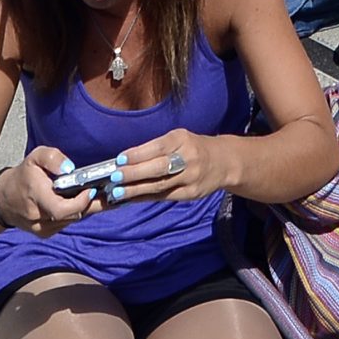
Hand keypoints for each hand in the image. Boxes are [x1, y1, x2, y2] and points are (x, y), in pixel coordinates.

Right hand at [0, 146, 94, 234]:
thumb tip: (71, 168)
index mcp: (36, 197)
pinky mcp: (45, 233)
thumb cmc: (24, 175)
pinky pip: (67, 223)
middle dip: (91, 205)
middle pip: (72, 216)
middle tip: (108, 192)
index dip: (80, 202)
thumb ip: (53, 158)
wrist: (4, 199)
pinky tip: (85, 202)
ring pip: (72, 220)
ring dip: (86, 209)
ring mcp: (41, 228)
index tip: (91, 189)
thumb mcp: (35, 157)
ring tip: (102, 195)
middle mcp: (38, 217)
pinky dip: (77, 213)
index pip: (62, 209)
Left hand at [103, 130, 240, 204]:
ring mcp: (191, 177)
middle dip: (134, 173)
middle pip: (158, 168)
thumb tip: (126, 160)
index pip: (158, 147)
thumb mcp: (179, 139)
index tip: (119, 160)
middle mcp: (188, 158)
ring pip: (160, 185)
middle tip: (114, 177)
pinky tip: (132, 199)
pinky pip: (165, 197)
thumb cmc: (192, 148)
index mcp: (182, 139)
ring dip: (136, 190)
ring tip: (118, 193)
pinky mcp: (191, 193)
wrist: (223, 162)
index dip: (138, 154)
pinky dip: (146, 198)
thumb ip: (156, 148)